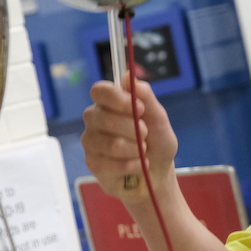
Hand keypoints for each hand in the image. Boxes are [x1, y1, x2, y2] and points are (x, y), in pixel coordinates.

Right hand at [82, 74, 177, 201]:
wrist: (158, 174)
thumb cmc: (157, 143)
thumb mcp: (158, 117)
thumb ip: (145, 96)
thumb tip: (128, 77)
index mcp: (108, 103)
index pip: (99, 91)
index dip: (118, 99)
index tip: (139, 109)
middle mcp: (94, 120)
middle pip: (104, 118)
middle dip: (133, 129)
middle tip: (146, 135)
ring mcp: (91, 142)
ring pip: (111, 144)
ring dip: (136, 150)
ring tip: (142, 152)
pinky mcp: (93, 164)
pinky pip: (111, 164)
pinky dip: (132, 165)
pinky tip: (137, 165)